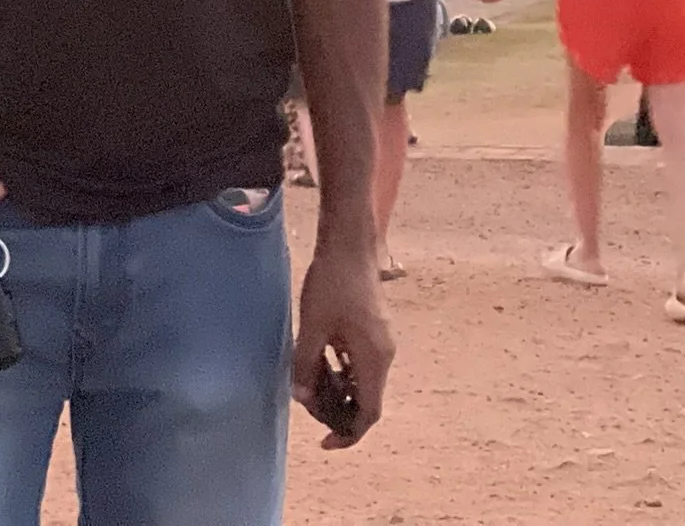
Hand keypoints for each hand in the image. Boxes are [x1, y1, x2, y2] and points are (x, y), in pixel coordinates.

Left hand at [292, 242, 394, 448]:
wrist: (349, 242)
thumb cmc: (332, 283)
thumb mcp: (313, 326)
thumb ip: (306, 365)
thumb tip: (300, 397)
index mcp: (374, 359)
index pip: (368, 413)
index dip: (347, 434)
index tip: (324, 441)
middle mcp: (384, 354)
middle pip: (366, 398)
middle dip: (337, 408)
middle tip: (307, 401)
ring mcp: (381, 339)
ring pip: (362, 379)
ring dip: (338, 387)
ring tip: (308, 381)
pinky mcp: (374, 326)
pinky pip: (360, 360)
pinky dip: (342, 368)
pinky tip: (319, 357)